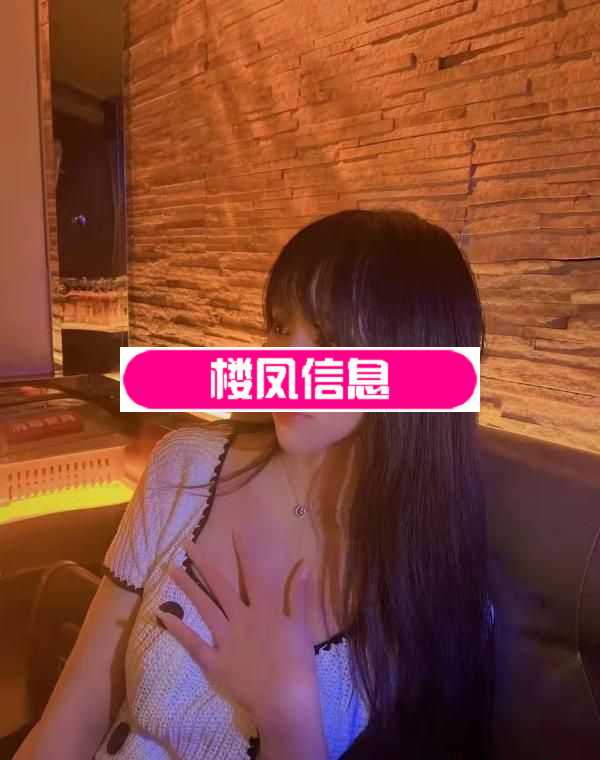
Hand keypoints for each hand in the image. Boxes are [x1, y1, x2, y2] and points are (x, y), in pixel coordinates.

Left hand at [157, 531, 321, 729]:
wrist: (285, 701)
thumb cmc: (298, 664)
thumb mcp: (303, 627)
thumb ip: (300, 595)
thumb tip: (303, 564)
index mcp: (264, 610)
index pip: (252, 573)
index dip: (244, 551)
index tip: (235, 530)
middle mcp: (240, 619)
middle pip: (219, 585)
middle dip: (203, 563)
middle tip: (186, 544)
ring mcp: (225, 640)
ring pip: (203, 607)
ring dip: (188, 587)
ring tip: (171, 569)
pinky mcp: (215, 661)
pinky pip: (193, 643)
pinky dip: (178, 629)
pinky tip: (163, 614)